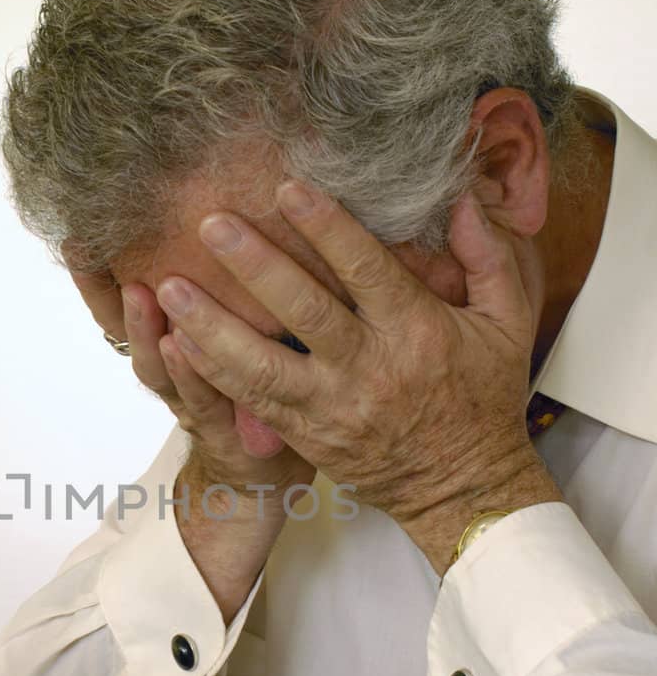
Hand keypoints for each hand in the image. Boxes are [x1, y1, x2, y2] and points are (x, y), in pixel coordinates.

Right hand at [66, 257, 314, 497]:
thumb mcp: (239, 330)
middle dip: (106, 295)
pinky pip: (202, 401)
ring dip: (144, 330)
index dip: (97, 280)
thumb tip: (216, 224)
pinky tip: (180, 344)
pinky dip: (188, 372)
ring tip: (138, 292)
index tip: (77, 240)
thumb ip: (224, 290)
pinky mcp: (226, 434)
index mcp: (169, 348)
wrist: (280, 466)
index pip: (120, 311)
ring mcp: (194, 405)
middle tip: (91, 255)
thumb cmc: (261, 386)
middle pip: (125, 336)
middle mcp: (172, 376)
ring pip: (157, 368)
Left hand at [152, 185, 560, 568]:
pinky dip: (212, 372)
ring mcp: (331, 407)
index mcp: (416, 332)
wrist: (463, 487)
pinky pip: (252, 402)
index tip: (288, 188)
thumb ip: (489, 257)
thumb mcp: (507, 324)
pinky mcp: (306, 436)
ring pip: (261, 364)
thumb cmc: (482, 398)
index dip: (327, 228)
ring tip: (168, 287)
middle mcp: (368, 369)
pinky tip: (176, 342)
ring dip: (211, 324)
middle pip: (304, 311)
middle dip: (254, 265)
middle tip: (210, 224)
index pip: (365, 271)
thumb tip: (465, 200)